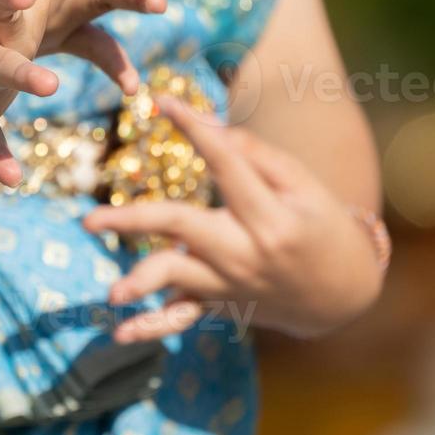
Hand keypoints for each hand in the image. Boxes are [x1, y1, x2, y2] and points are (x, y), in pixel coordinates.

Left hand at [82, 97, 384, 340]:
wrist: (345, 292)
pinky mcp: (221, 304)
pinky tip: (121, 332)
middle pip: (182, 227)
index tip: (162, 101)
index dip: (194, 129)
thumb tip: (207, 127)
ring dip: (141, 283)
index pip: (226, 163)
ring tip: (113, 293)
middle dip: (134, 221)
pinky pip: (182, 318)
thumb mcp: (304, 185)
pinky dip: (151, 328)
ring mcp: (231, 283)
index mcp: (270, 216)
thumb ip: (256, 156)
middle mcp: (246, 253)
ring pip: (177, 279)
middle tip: (89, 221)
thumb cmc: (323, 226)